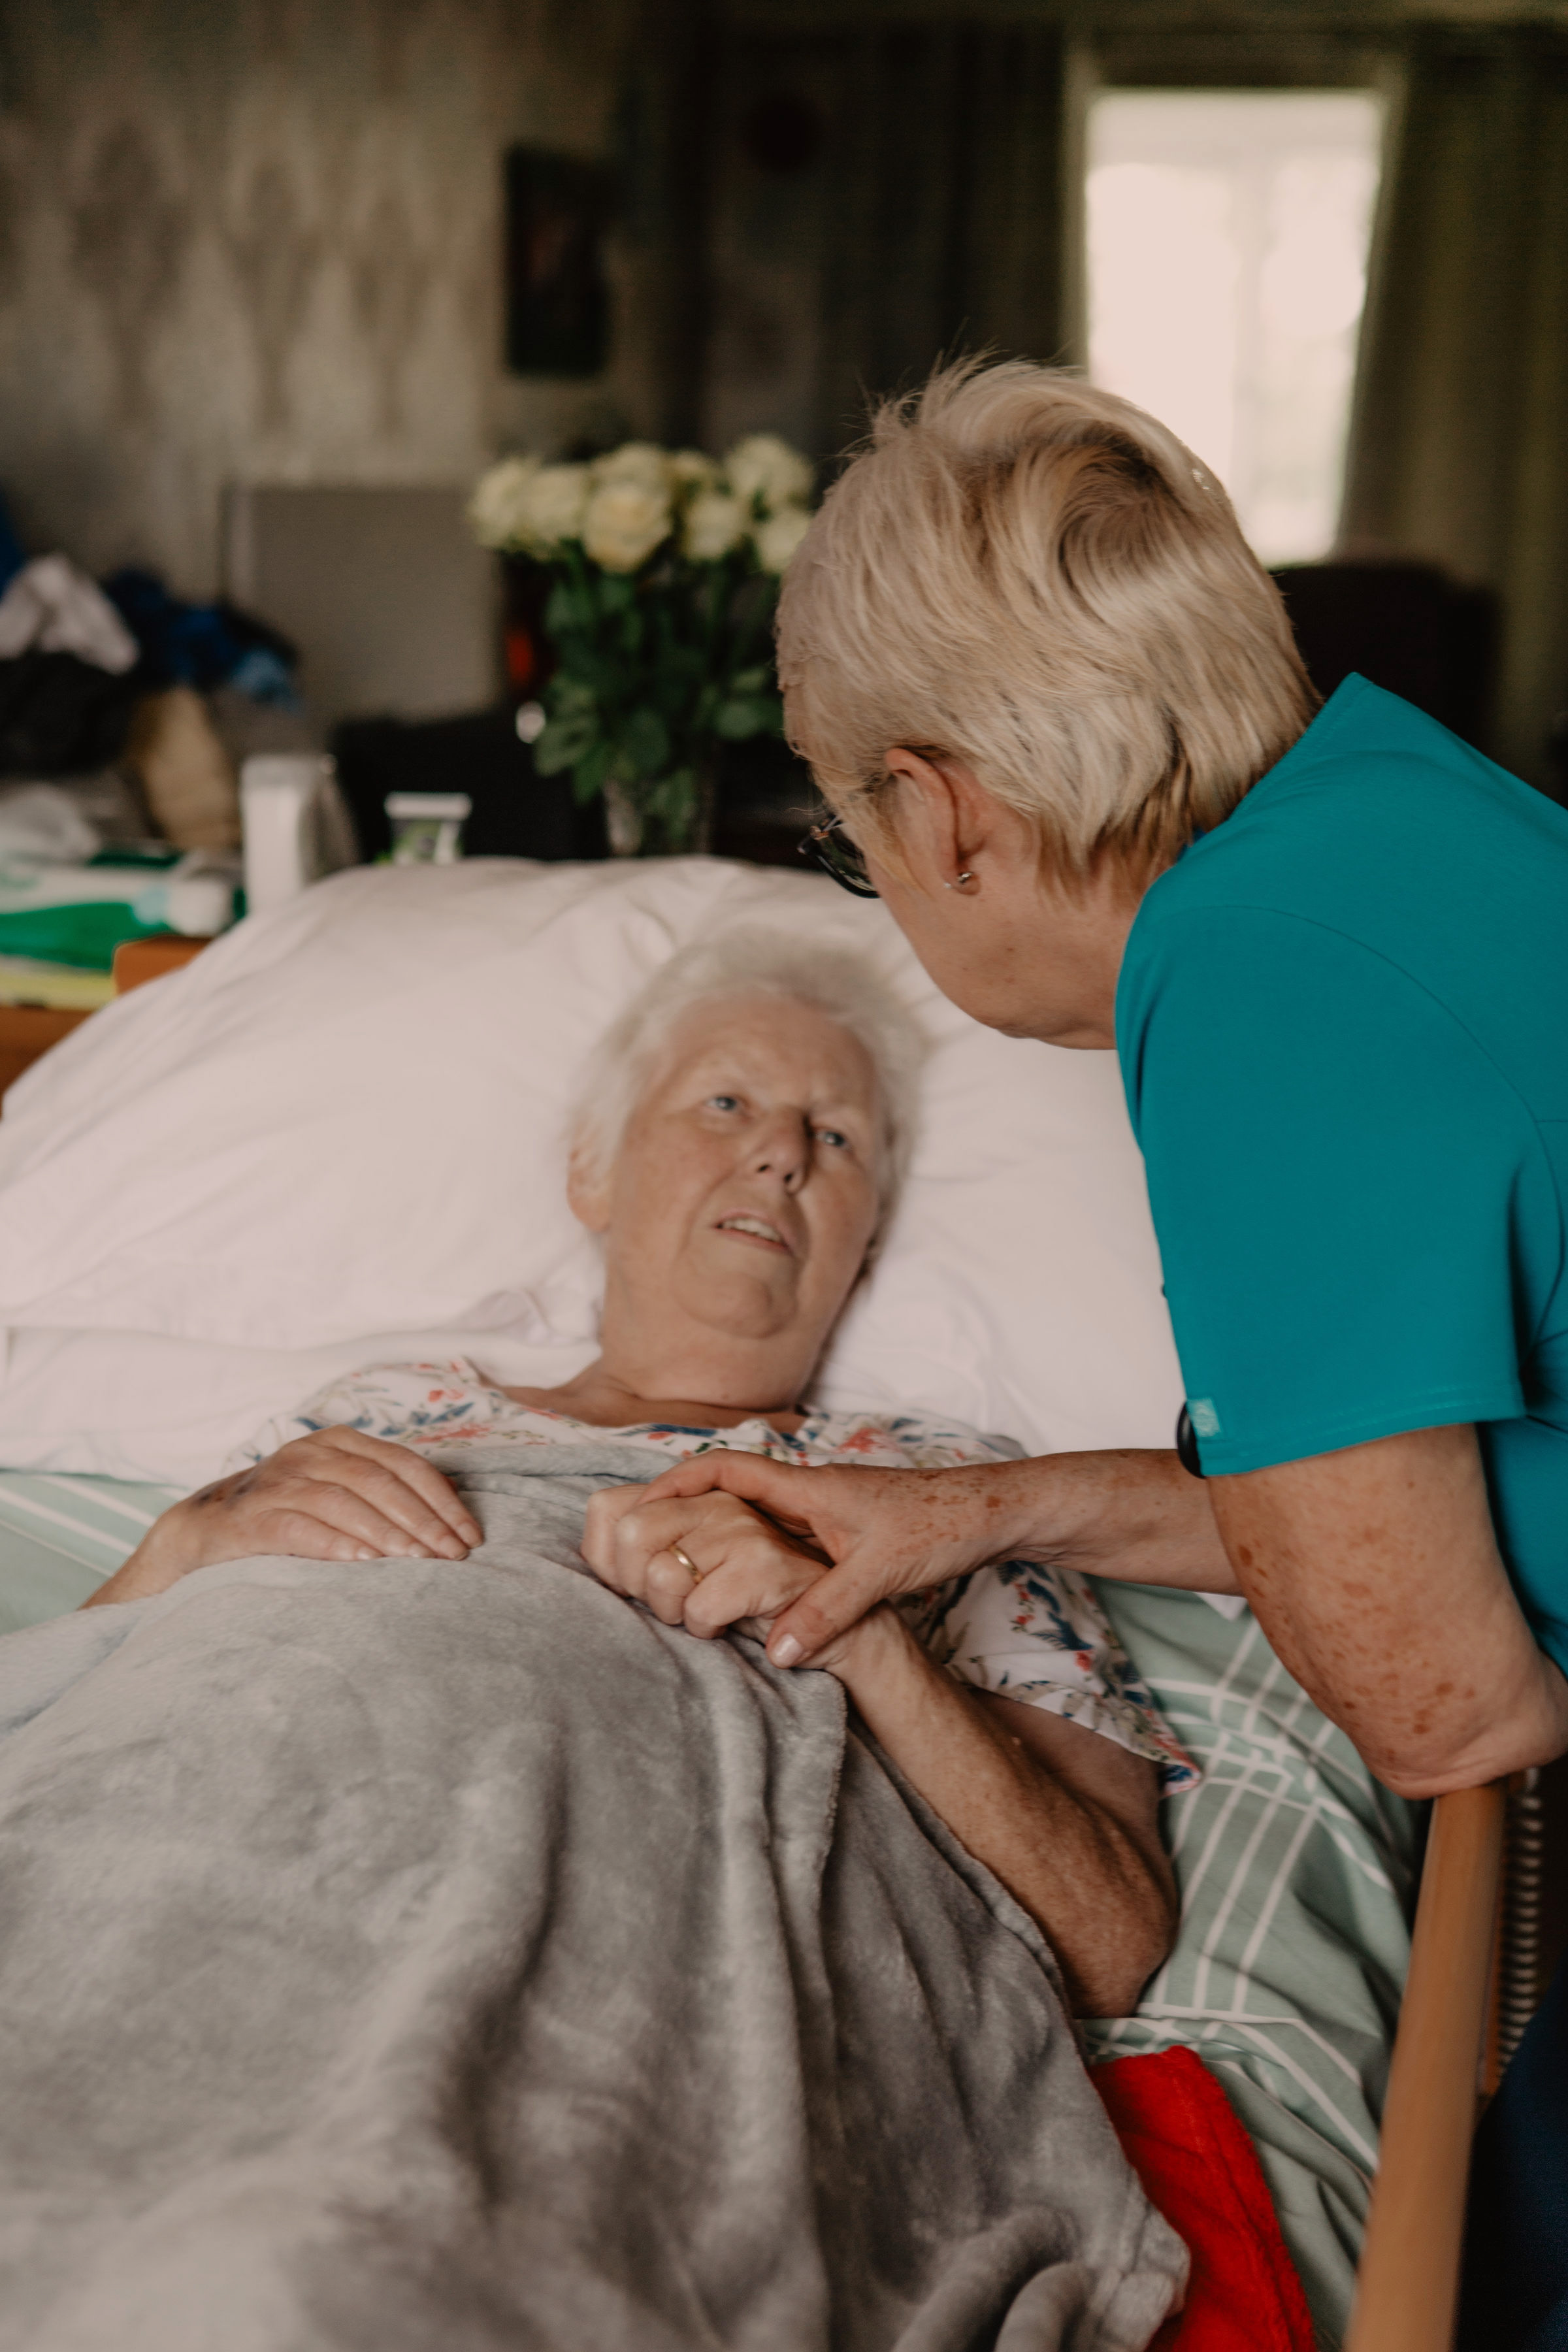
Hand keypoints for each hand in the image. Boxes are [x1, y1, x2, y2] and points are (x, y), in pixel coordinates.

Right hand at [85, 1428, 483, 1607]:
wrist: (205, 1532)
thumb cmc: (289, 1515)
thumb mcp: (337, 1493)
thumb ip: (382, 1497)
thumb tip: (448, 1525)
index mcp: (339, 1442)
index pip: (404, 1464)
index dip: (442, 1499)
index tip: (470, 1535)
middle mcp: (310, 1453)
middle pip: (379, 1481)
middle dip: (423, 1521)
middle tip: (452, 1557)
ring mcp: (279, 1482)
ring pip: (344, 1500)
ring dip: (387, 1533)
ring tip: (418, 1562)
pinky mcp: (252, 1516)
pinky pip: (300, 1526)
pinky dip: (336, 1542)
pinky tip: (365, 1562)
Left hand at [581, 1482, 830, 1639]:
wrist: (835, 1626)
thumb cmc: (751, 1599)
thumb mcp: (692, 1566)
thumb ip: (645, 1549)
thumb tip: (600, 1556)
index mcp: (693, 1495)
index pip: (607, 1508)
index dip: (607, 1558)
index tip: (634, 1584)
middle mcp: (718, 1501)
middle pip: (630, 1533)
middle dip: (637, 1585)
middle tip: (671, 1604)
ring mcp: (743, 1529)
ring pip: (662, 1575)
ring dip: (674, 1612)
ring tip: (704, 1612)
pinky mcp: (764, 1566)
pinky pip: (699, 1608)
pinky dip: (705, 1629)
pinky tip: (728, 1624)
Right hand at [613, 1454, 1038, 1667]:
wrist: (991, 1514)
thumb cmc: (940, 1528)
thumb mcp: (880, 1574)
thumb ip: (826, 1610)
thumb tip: (777, 1650)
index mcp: (807, 1488)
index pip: (725, 1469)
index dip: (677, 1482)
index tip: (639, 1505)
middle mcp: (808, 1494)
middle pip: (728, 1492)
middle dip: (683, 1511)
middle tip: (640, 1542)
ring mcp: (823, 1512)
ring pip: (752, 1516)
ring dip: (715, 1533)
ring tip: (676, 1566)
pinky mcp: (840, 1531)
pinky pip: (777, 1536)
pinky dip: (750, 1552)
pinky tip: (741, 1584)